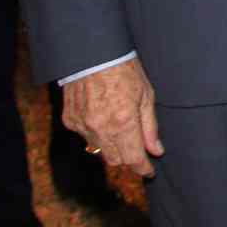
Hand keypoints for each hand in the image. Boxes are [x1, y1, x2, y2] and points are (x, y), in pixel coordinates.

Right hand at [62, 58, 163, 177]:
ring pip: (99, 150)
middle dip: (128, 158)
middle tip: (138, 148)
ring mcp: (82, 126)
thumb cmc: (126, 70)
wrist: (93, 54)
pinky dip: (96, 133)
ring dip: (112, 145)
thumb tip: (156, 151)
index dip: (143, 169)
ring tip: (120, 126)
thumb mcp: (147, 95)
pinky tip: (103, 116)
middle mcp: (101, 129)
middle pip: (115, 160)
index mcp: (123, 123)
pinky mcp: (70, 120)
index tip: (149, 172)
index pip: (133, 159)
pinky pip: (85, 136)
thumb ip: (150, 127)